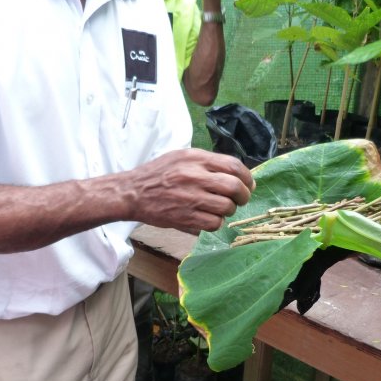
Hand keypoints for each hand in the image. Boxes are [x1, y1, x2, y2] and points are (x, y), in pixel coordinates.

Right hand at [127, 148, 253, 232]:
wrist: (132, 193)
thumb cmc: (158, 174)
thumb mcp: (181, 157)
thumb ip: (207, 163)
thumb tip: (235, 174)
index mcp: (196, 158)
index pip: (234, 166)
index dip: (247, 177)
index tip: (248, 184)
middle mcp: (195, 176)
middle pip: (234, 187)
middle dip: (243, 196)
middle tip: (240, 200)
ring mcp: (190, 198)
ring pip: (226, 207)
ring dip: (228, 211)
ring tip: (220, 209)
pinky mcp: (185, 217)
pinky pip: (213, 223)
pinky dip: (215, 223)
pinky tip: (208, 219)